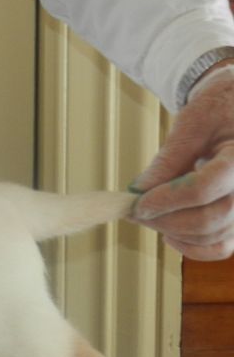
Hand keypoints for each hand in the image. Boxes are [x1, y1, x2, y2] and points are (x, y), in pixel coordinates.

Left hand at [131, 63, 233, 260]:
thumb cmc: (220, 109)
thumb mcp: (193, 123)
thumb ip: (169, 158)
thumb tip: (139, 190)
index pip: (202, 189)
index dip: (164, 199)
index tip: (137, 201)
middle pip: (207, 219)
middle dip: (164, 219)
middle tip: (135, 212)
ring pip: (212, 236)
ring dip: (174, 232)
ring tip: (150, 216)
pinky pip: (222, 246)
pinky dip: (193, 247)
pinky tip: (170, 234)